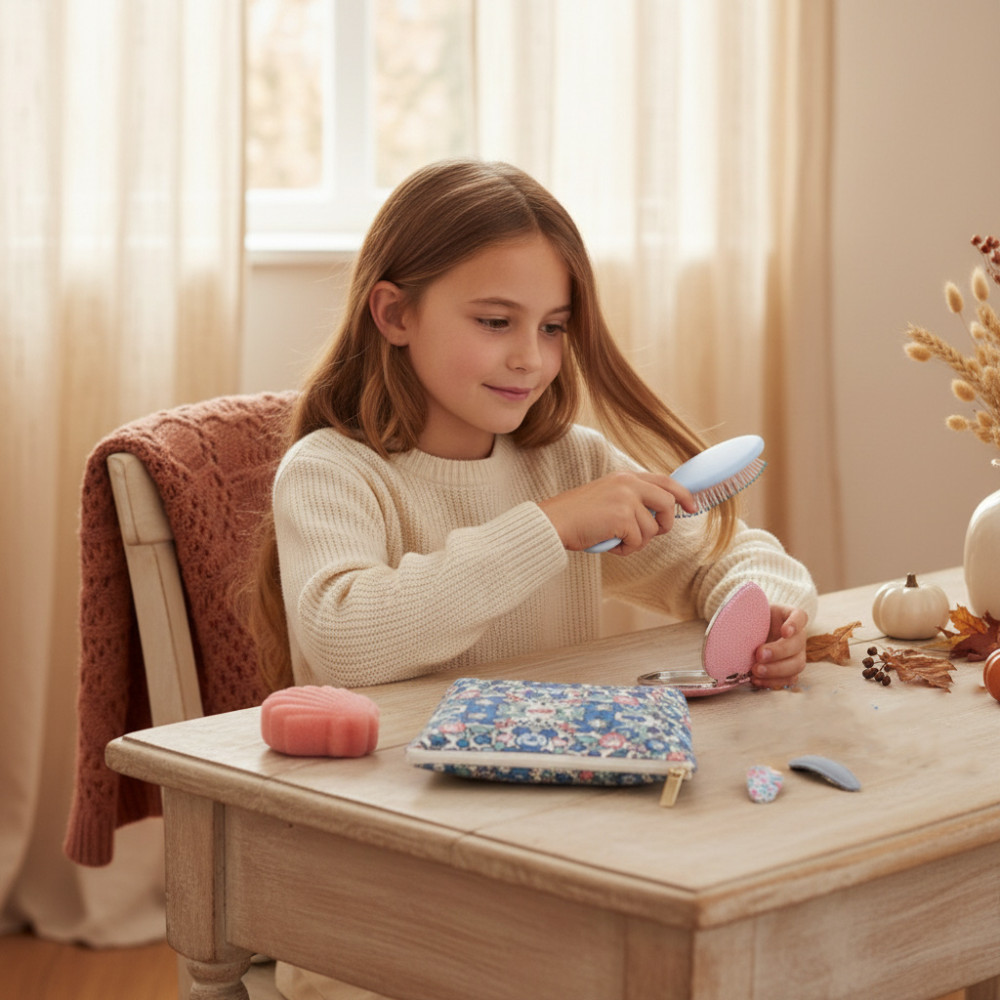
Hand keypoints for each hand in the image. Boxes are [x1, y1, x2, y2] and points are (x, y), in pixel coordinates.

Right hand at [538, 471, 697, 554]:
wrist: (553, 522)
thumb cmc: (576, 517)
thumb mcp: (607, 498)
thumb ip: (631, 500)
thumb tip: (657, 517)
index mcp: (625, 477)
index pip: (665, 481)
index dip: (683, 494)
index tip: (693, 506)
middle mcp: (629, 484)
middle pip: (669, 504)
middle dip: (665, 524)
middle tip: (650, 534)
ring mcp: (627, 499)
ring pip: (652, 529)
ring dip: (636, 542)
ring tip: (614, 539)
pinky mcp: (623, 517)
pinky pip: (638, 542)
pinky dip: (625, 550)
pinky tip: (609, 543)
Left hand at [752, 604, 808, 688]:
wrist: (750, 632)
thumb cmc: (752, 618)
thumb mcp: (750, 611)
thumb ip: (746, 613)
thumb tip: (731, 620)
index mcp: (789, 616)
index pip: (800, 616)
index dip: (795, 624)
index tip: (784, 631)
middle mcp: (797, 635)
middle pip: (798, 644)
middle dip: (779, 652)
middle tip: (759, 655)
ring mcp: (796, 654)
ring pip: (797, 665)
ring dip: (776, 670)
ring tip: (756, 670)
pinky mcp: (790, 670)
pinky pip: (789, 679)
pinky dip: (772, 682)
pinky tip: (756, 680)